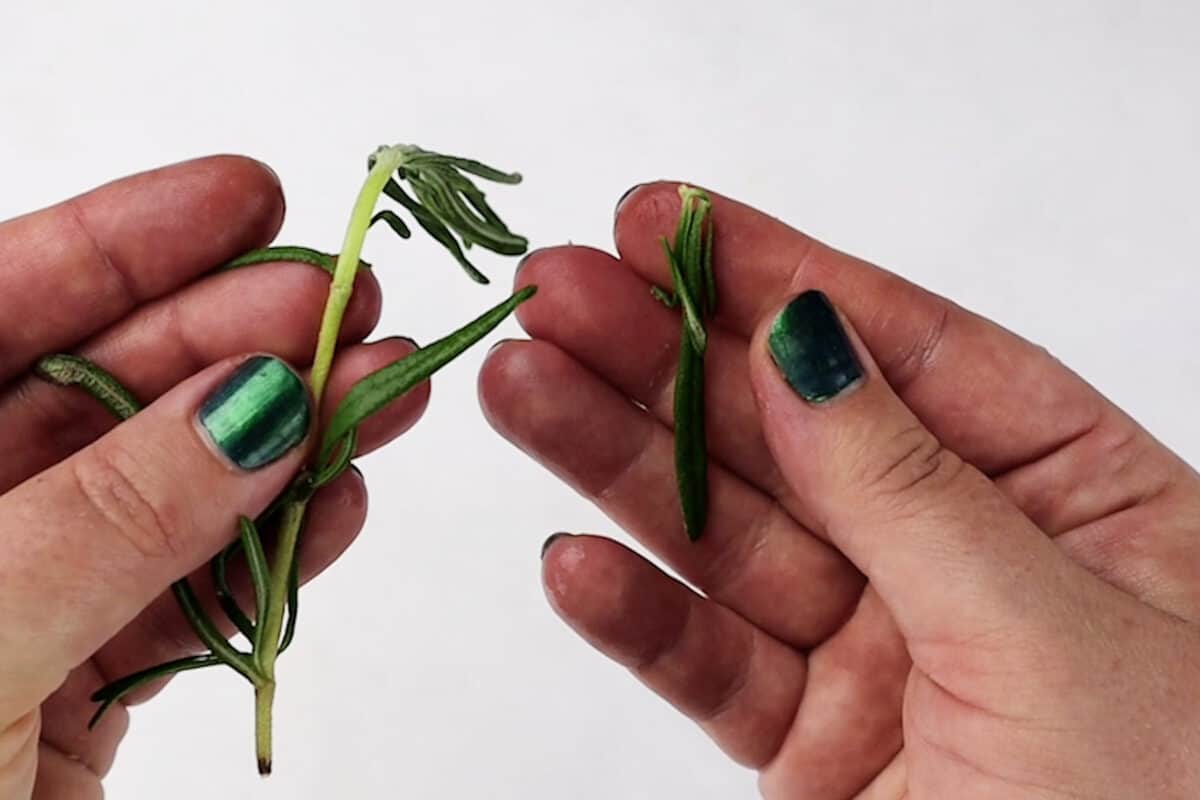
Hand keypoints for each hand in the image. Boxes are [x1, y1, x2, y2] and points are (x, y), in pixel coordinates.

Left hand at [0, 158, 426, 797]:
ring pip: (164, 493)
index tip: (253, 200)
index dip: (124, 240)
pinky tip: (342, 503)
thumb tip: (253, 406)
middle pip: (100, 392)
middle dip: (238, 338)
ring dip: (283, 444)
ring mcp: (11, 603)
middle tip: (354, 304)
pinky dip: (271, 556)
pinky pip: (185, 598)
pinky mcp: (71, 690)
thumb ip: (107, 519)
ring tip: (386, 392)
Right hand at [480, 183, 1199, 797]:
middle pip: (792, 432)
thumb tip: (807, 340)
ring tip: (520, 387)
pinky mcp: (813, 746)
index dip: (779, 276)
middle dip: (665, 356)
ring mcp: (883, 653)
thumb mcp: (1050, 634)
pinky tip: (574, 561)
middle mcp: (972, 563)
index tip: (666, 219)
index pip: (913, 351)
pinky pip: (709, 664)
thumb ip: (910, 485)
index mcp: (1082, 504)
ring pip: (728, 538)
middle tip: (554, 289)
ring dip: (616, 463)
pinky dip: (637, 616)